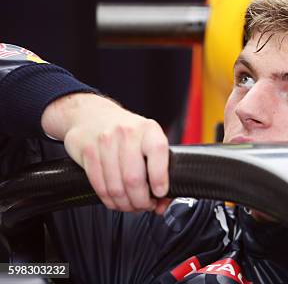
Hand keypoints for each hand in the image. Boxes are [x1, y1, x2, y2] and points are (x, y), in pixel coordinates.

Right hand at [42, 93, 170, 213]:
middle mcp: (127, 133)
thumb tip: (164, 202)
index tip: (160, 193)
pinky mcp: (88, 153)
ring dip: (125, 204)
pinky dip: (109, 200)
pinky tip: (116, 201)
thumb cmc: (127, 132)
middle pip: (133, 178)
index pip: (157, 151)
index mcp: (148, 129)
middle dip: (141, 201)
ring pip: (115, 187)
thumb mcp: (148, 140)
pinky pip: (99, 186)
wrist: (92, 115)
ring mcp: (105, 142)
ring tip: (131, 206)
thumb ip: (159, 168)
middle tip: (145, 206)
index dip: (159, 177)